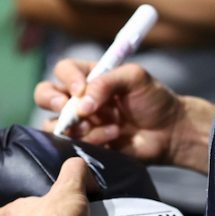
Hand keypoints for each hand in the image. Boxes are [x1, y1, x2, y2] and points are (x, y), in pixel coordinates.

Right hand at [35, 59, 183, 164]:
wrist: (170, 132)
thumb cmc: (154, 99)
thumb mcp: (135, 78)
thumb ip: (106, 82)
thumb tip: (82, 104)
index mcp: (89, 76)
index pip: (63, 70)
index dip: (67, 79)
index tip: (81, 89)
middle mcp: (79, 99)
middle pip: (44, 95)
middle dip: (51, 100)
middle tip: (70, 109)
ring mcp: (81, 123)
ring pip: (55, 124)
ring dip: (80, 126)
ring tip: (112, 124)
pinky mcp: (86, 145)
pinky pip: (74, 144)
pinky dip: (95, 139)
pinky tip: (115, 137)